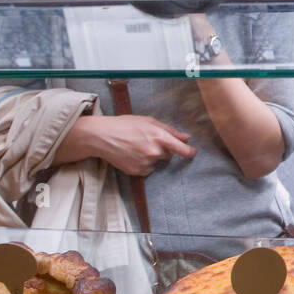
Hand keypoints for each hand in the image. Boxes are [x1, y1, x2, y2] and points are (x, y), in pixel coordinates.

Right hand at [79, 115, 195, 175]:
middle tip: (147, 141)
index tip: (193, 153)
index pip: (182, 150)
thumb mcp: (148, 121)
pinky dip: (143, 164)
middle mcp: (154, 152)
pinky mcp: (137, 172)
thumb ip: (170, 130)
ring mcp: (145, 163)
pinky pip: (148, 169)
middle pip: (169, 155)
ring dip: (152, 157)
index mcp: (159, 137)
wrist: (101, 136)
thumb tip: (187, 138)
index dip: (190, 152)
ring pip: (157, 162)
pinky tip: (132, 155)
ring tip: (136, 147)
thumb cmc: (125, 125)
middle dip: (163, 149)